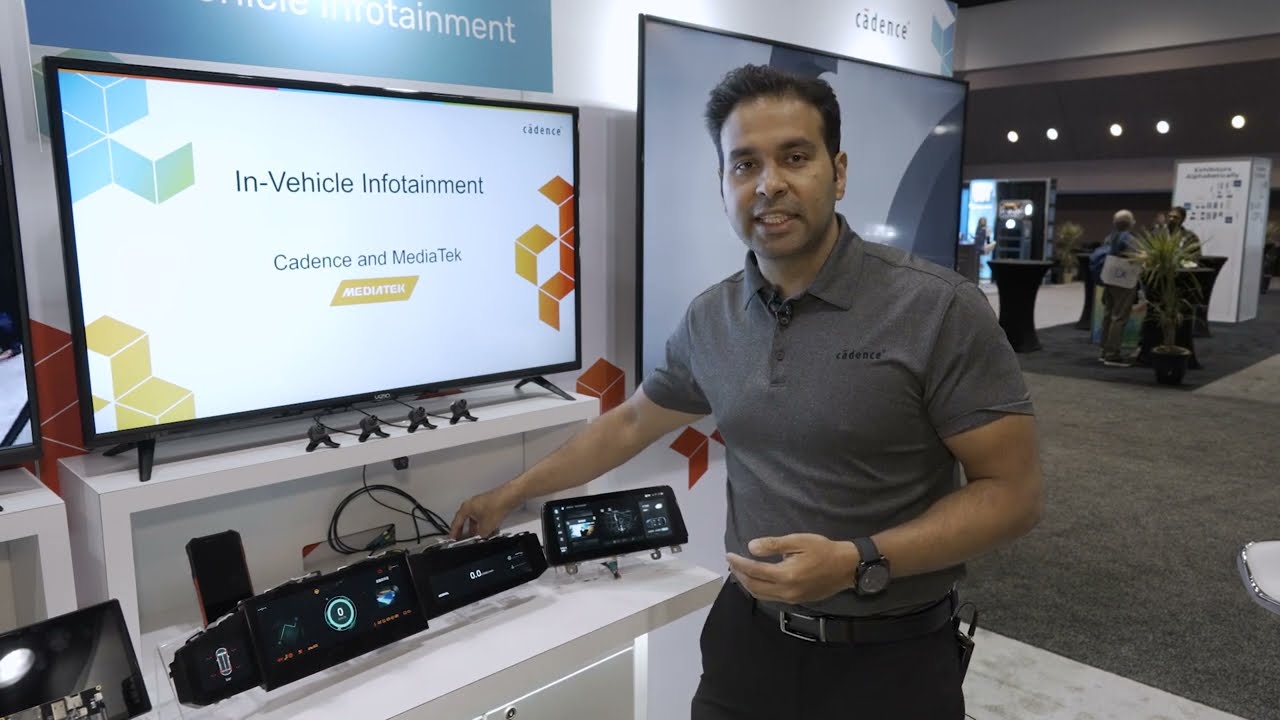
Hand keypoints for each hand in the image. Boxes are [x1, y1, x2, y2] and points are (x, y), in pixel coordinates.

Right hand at [449, 483, 521, 538]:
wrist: (509, 497)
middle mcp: (472, 505)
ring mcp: (481, 504)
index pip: (456, 523)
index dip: (454, 533)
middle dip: (468, 532)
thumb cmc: (496, 505)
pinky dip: (487, 525)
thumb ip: (480, 535)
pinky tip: (492, 531)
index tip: (452, 539)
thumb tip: (481, 537)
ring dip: (479, 529)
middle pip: (467, 521)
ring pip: (477, 520)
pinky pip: (485, 517)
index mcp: (466, 508)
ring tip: (482, 538)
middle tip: (466, 540)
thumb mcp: (485, 528)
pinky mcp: (490, 505)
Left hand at [726, 533, 859, 604]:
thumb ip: (774, 545)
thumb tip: (751, 547)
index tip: (729, 555)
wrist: (847, 567)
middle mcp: (786, 591)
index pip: (754, 571)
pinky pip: (772, 598)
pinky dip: (760, 589)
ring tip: (740, 572)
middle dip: (740, 575)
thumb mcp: (799, 541)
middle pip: (754, 587)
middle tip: (732, 563)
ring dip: (748, 584)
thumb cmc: (824, 550)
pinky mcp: (797, 600)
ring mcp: (792, 598)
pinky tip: (758, 580)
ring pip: (762, 595)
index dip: (739, 563)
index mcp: (786, 575)